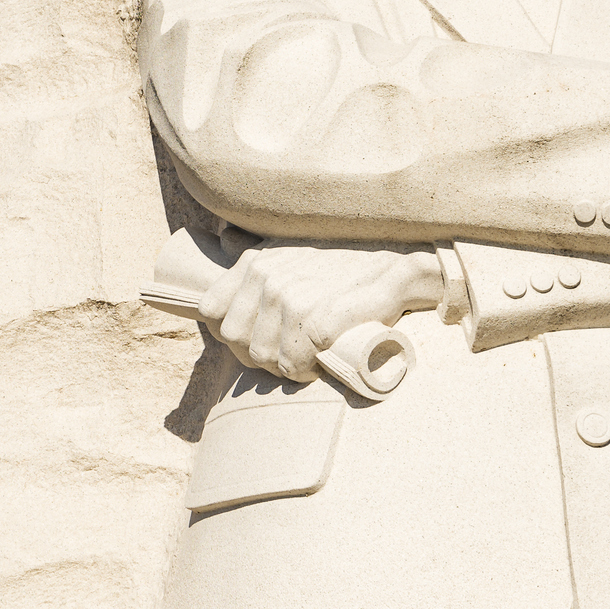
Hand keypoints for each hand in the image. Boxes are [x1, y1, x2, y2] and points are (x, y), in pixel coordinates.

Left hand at [198, 242, 445, 381]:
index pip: (212, 312)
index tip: (259, 337)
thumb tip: (224, 236)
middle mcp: (268, 277)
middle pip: (235, 340)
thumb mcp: (293, 245)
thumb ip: (256, 247)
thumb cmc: (345, 262)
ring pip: (262, 356)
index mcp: (256, 262)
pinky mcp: (317, 321)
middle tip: (288, 353)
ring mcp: (291, 298)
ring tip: (307, 357)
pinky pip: (290, 364)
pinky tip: (318, 363)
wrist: (397, 268)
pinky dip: (302, 372)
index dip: (232, 332)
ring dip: (282, 365)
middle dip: (258, 353)